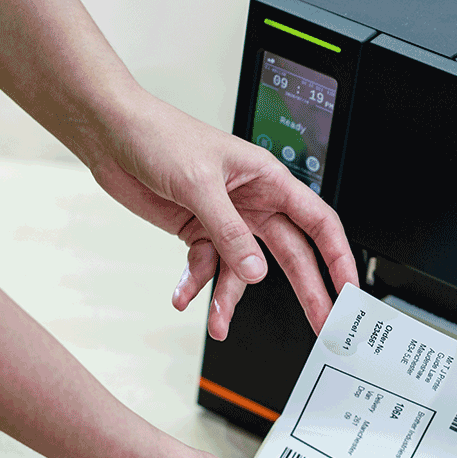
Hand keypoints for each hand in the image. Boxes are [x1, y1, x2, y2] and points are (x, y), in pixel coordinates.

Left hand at [87, 90, 357, 335]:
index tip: (347, 289)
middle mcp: (253, 202)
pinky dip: (195, 283)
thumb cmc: (159, 135)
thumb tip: (255, 271)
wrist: (110, 134)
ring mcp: (226, 221)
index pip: (318, 223)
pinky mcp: (198, 232)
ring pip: (243, 269)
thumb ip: (230, 232)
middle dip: (305, 291)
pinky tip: (183, 295)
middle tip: (319, 323)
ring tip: (219, 322)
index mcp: (268, 180)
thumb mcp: (200, 184)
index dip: (338, 256)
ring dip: (230, 297)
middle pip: (290, 254)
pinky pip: (207, 267)